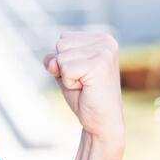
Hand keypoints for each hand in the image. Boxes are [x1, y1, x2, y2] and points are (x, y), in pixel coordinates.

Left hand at [42, 31, 124, 146]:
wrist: (101, 121)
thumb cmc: (84, 95)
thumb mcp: (63, 71)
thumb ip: (54, 59)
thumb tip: (53, 61)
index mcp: (101, 38)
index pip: (63, 38)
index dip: (64, 60)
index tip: (82, 74)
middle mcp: (106, 41)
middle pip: (60, 44)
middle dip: (64, 67)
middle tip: (83, 81)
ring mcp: (104, 52)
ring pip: (61, 57)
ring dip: (67, 76)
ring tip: (85, 85)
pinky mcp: (100, 65)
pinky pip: (65, 69)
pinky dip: (69, 83)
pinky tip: (85, 89)